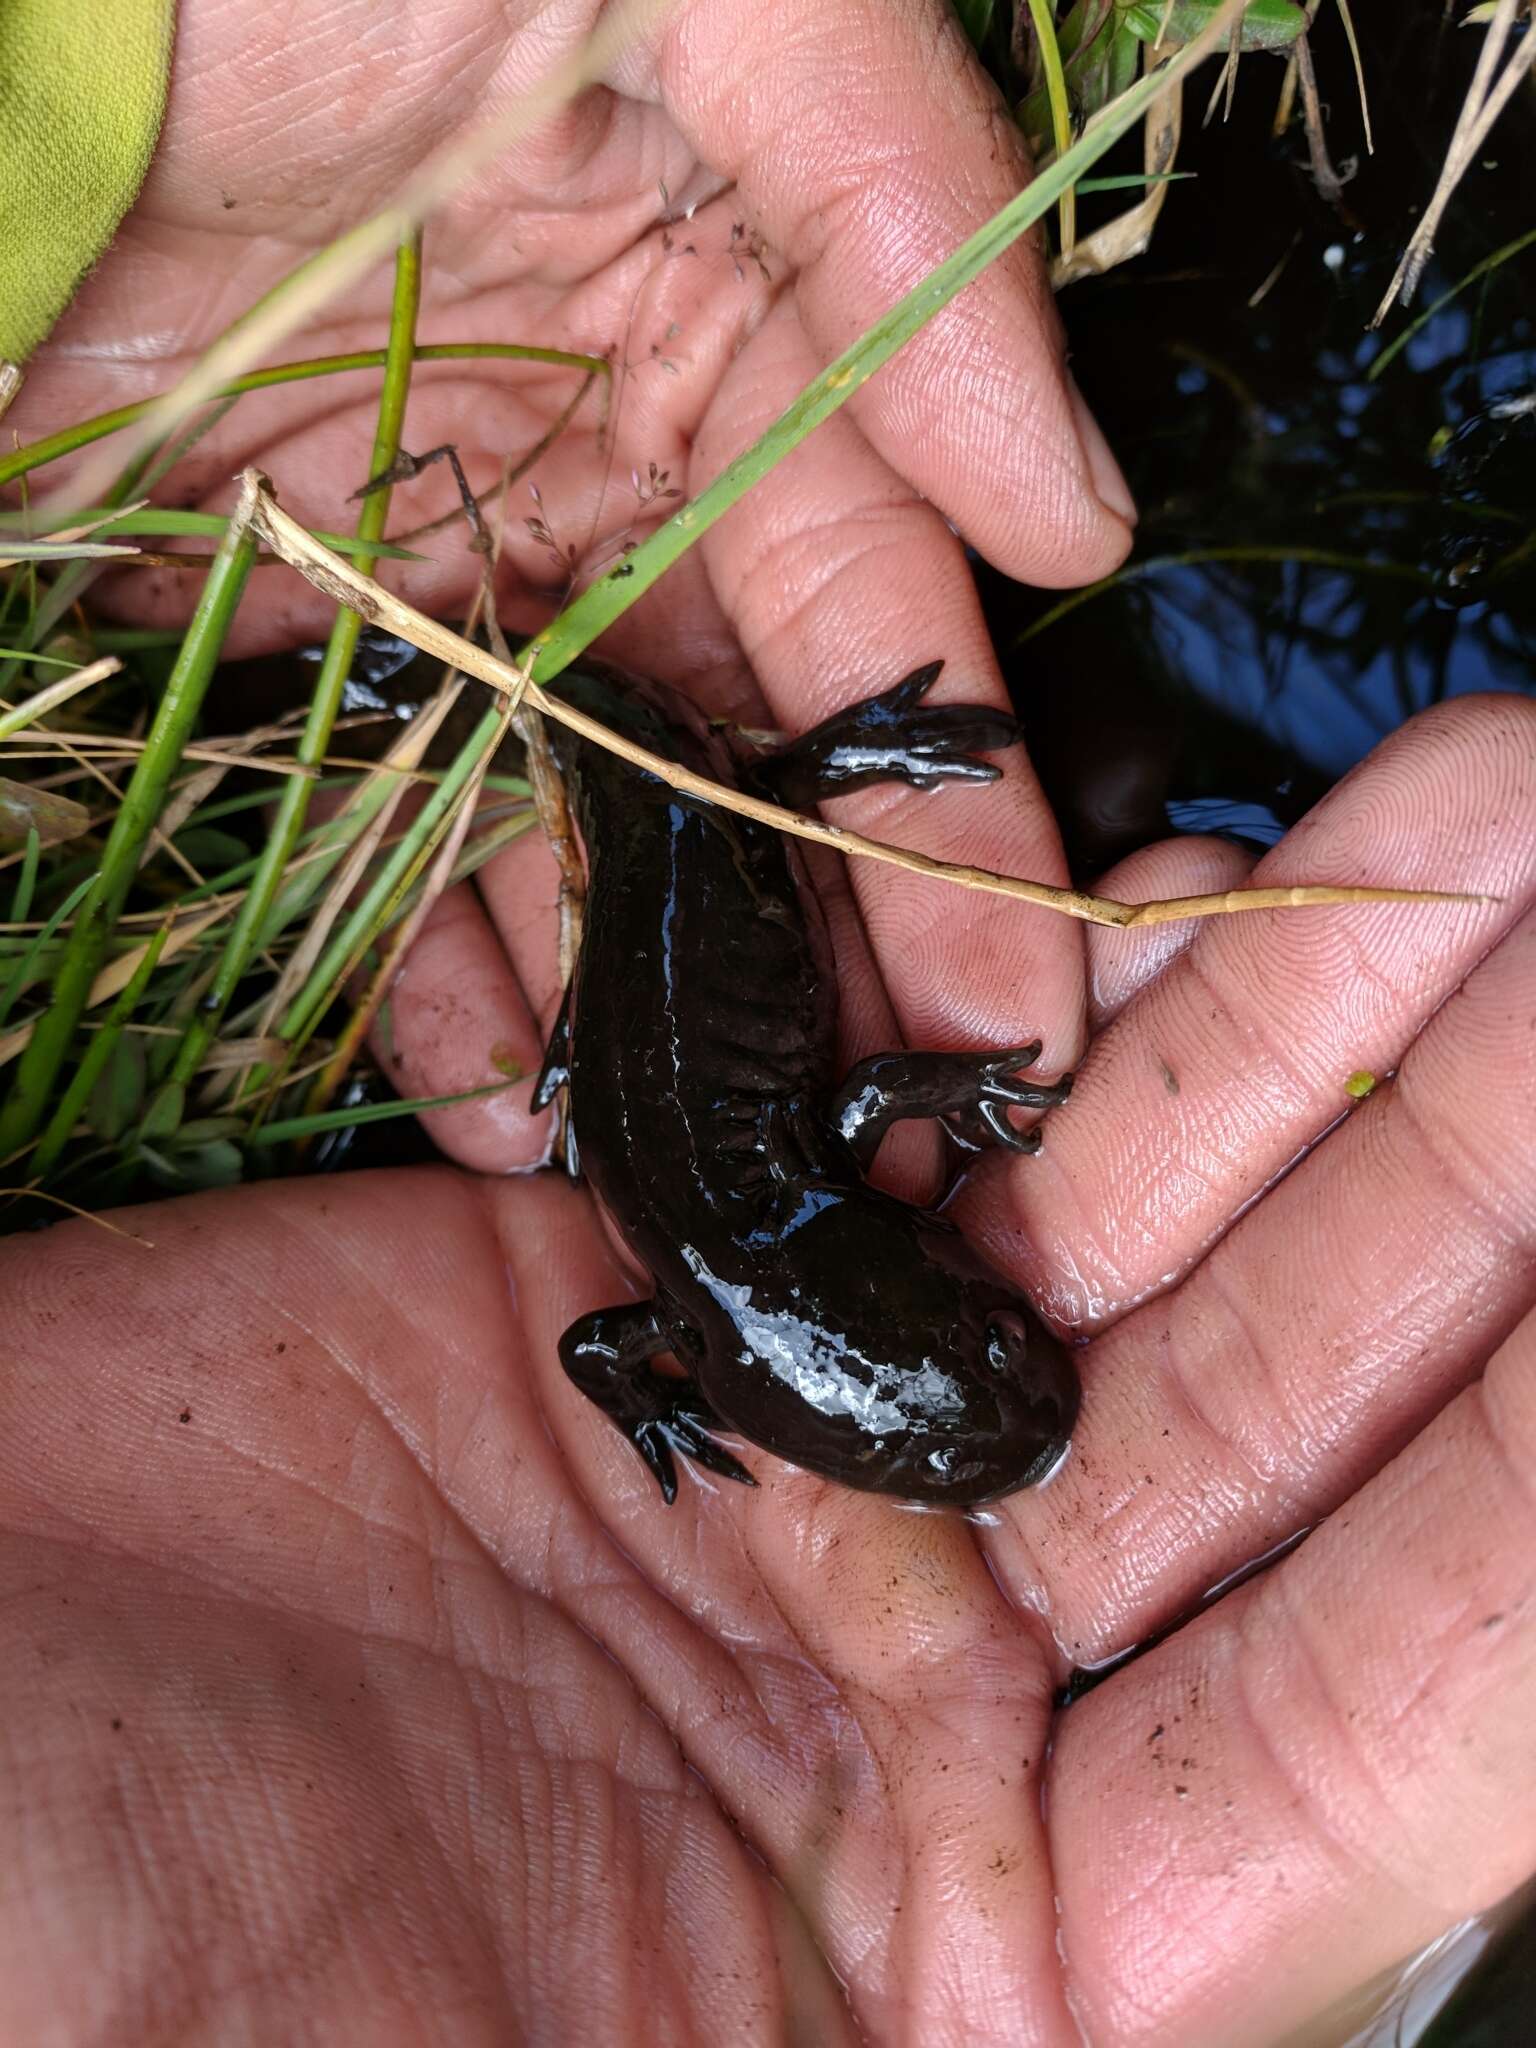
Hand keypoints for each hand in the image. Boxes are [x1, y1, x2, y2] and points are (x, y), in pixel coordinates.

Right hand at [5, 696, 1531, 2043]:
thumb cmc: (105, 1952)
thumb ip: (876, 2028)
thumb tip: (1130, 2010)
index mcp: (965, 1961)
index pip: (1371, 1719)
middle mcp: (921, 1704)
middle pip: (1277, 1413)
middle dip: (1468, 1173)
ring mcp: (784, 1464)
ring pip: (1108, 1227)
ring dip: (1305, 1040)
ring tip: (1480, 820)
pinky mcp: (625, 1284)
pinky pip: (873, 1121)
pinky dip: (1024, 1005)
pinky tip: (1178, 885)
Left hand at [12, 0, 1136, 1165]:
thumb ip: (903, 229)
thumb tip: (1078, 513)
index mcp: (735, 341)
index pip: (883, 625)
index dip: (955, 825)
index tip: (1015, 1011)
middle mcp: (610, 484)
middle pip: (746, 770)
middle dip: (819, 966)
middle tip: (878, 1154)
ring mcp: (449, 577)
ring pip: (580, 838)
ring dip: (640, 1010)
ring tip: (692, 1170)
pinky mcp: (291, 638)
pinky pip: (394, 837)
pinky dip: (447, 977)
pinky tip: (506, 1102)